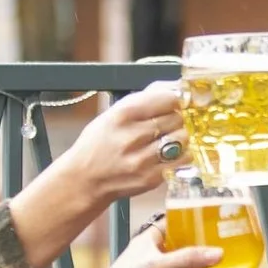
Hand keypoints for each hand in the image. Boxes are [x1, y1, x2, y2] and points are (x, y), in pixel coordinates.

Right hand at [10, 83, 185, 267]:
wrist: (84, 180)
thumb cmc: (99, 143)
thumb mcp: (112, 113)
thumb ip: (144, 99)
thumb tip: (175, 87)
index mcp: (122, 114)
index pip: (168, 98)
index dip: (174, 100)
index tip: (174, 103)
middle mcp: (132, 136)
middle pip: (177, 117)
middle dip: (177, 118)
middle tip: (168, 123)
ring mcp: (143, 159)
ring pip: (183, 138)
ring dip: (181, 136)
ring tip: (169, 138)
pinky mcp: (152, 178)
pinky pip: (182, 160)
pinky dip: (181, 154)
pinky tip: (170, 153)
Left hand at [40, 221, 219, 267]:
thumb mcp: (154, 267)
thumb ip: (186, 259)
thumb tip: (218, 253)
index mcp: (151, 242)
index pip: (174, 223)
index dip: (192, 217)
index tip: (215, 212)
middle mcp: (158, 259)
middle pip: (187, 247)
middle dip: (207, 244)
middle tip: (232, 238)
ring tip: (233, 264)